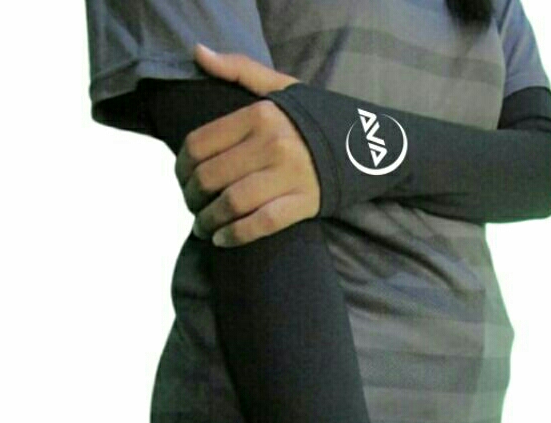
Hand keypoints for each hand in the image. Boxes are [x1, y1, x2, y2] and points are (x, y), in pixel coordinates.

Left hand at [174, 44, 319, 246]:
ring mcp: (290, 176)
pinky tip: (222, 240)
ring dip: (209, 220)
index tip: (182, 180)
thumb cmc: (317, 119)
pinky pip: (262, 223)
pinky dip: (236, 235)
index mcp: (260, 115)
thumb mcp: (281, 87)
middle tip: (191, 206)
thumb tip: (198, 53)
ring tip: (203, 227)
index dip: (181, 168)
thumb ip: (238, 69)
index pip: (200, 144)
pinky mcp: (305, 203)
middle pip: (211, 177)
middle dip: (192, 198)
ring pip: (233, 203)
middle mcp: (273, 144)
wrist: (369, 145)